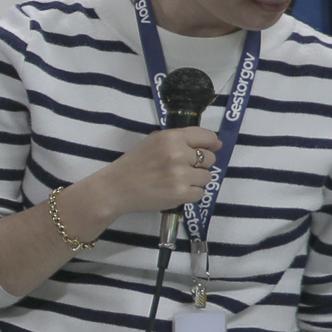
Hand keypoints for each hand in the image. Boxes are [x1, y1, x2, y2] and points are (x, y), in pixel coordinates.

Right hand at [86, 126, 223, 219]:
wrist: (115, 189)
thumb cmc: (134, 164)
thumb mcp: (153, 141)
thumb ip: (180, 139)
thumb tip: (216, 144)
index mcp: (171, 138)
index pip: (206, 137)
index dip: (210, 143)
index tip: (210, 148)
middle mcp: (178, 154)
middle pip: (209, 158)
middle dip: (199, 164)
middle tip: (181, 168)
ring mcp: (180, 175)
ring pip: (207, 177)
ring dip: (195, 180)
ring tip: (176, 181)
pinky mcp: (180, 194)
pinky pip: (200, 193)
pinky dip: (190, 194)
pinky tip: (174, 191)